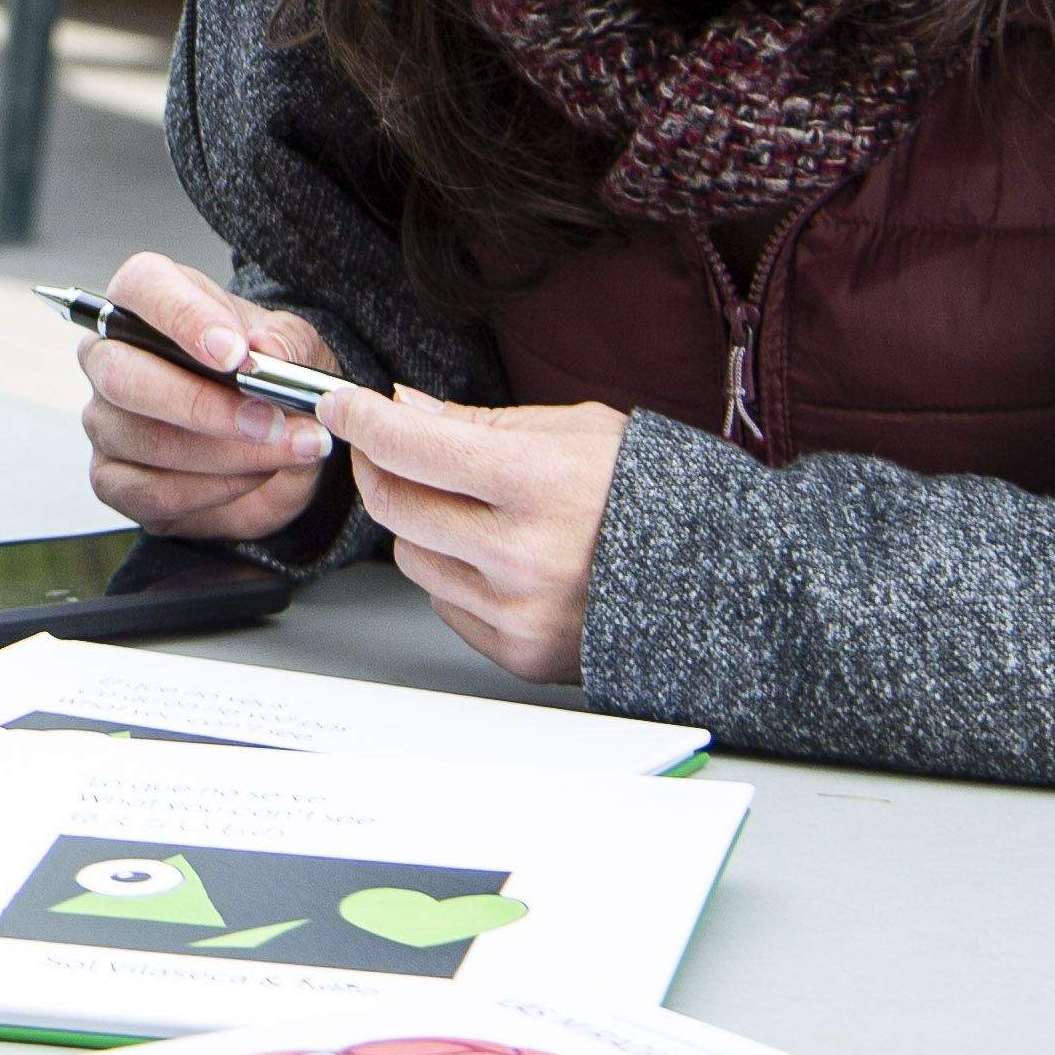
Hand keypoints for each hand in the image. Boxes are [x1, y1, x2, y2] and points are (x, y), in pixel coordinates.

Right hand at [77, 249, 344, 544]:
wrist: (276, 440)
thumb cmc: (267, 378)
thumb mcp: (295, 348)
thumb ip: (286, 342)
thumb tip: (268, 351)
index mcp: (148, 300)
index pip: (142, 288)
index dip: (185, 318)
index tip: (235, 353)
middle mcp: (111, 355)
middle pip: (122, 375)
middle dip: (203, 404)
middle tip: (269, 420)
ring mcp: (105, 420)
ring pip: (146, 440)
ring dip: (227, 453)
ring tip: (282, 450)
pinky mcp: (112, 479)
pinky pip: (151, 492)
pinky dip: (213, 490)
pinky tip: (251, 477)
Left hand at [330, 387, 630, 687]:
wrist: (713, 580)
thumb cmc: (646, 494)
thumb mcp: (575, 431)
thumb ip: (481, 423)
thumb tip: (405, 408)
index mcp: (541, 482)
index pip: (414, 446)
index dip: (363, 418)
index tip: (340, 403)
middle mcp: (525, 553)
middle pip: (396, 504)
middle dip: (379, 466)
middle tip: (390, 449)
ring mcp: (519, 609)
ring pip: (411, 556)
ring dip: (423, 526)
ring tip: (479, 513)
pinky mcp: (518, 650)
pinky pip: (444, 602)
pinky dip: (456, 575)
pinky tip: (502, 560)